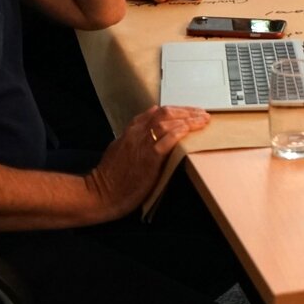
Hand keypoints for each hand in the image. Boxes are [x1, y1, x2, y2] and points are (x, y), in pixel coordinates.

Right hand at [83, 105, 210, 217]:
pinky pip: (167, 139)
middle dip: (187, 111)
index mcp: (131, 130)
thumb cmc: (111, 177)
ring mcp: (142, 143)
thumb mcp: (120, 148)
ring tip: (203, 120)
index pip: (157, 112)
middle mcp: (137, 132)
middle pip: (166, 113)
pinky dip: (180, 132)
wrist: (100, 194)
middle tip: (202, 114)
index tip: (190, 112)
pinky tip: (190, 130)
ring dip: (189, 119)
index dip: (177, 110)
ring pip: (168, 122)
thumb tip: (148, 124)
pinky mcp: (148, 158)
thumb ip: (134, 136)